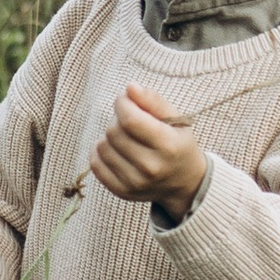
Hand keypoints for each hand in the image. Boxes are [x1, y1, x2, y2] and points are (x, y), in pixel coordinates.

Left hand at [87, 80, 206, 219]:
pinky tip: (114, 149)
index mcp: (168, 146)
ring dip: (109, 136)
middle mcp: (152, 167)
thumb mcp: (176, 119)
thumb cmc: (177, 143)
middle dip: (118, 119)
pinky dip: (100, 152)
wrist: (184, 182)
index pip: (130, 120)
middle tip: (130, 121)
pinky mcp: (122, 191)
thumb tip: (130, 88)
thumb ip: (153, 101)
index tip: (125, 99)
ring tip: (125, 137)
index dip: (122, 103)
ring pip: (102, 146)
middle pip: (114, 132)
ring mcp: (135, 183)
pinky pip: (95, 164)